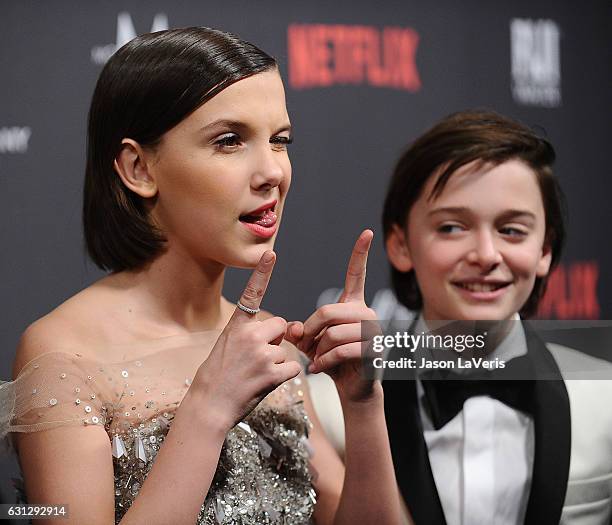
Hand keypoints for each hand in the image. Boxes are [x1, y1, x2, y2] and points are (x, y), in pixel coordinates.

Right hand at [191, 251, 301, 430]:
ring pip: (286, 350)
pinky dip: (283, 377)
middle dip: (276, 339)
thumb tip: (287, 332)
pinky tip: (264, 383)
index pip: (251, 294)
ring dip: (277, 363)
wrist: (209, 406)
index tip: (270, 253)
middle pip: (281, 326)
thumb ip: (253, 335)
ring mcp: (262, 353)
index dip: (262, 272)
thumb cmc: (218, 378)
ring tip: (254, 375)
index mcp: (236, 326)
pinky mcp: (272, 373)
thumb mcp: (228, 347)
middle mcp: (250, 335)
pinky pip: (292, 369)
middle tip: (256, 358)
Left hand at [287, 230, 380, 402]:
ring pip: (333, 333)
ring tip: (316, 359)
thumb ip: (301, 331)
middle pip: (328, 310)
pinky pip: (341, 350)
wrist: (353, 388)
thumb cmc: (332, 361)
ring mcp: (374, 332)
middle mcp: (367, 314)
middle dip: (310, 330)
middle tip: (304, 345)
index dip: (360, 254)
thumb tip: (293, 328)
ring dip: (318, 350)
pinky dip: (324, 362)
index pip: (356, 275)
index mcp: (353, 306)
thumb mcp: (311, 342)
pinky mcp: (374, 351)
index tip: (366, 232)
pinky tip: (319, 368)